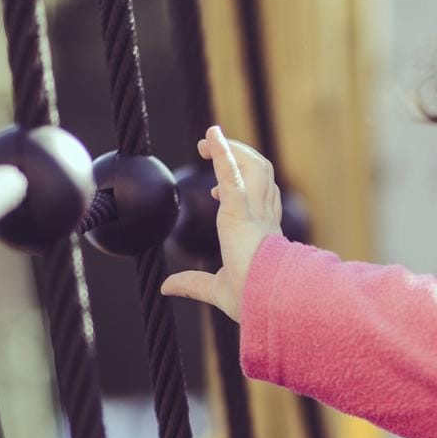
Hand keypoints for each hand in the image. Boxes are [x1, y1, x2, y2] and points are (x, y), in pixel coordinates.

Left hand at [160, 126, 282, 319]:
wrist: (269, 301)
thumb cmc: (254, 300)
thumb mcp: (218, 289)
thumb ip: (193, 284)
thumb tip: (166, 287)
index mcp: (264, 234)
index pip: (262, 199)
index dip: (243, 188)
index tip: (216, 193)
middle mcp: (264, 217)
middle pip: (260, 174)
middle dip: (240, 156)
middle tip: (211, 148)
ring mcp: (254, 211)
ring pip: (253, 166)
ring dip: (232, 148)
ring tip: (208, 138)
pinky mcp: (239, 211)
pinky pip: (232, 174)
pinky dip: (223, 152)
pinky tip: (211, 136)